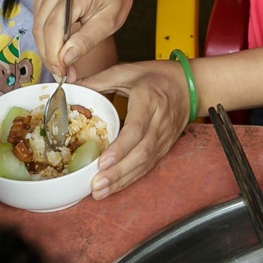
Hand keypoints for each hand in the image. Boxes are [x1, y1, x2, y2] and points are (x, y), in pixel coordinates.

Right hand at [35, 0, 132, 79]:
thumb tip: (65, 59)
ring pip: (37, 27)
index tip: (63, 73)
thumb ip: (87, 40)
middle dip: (51, 56)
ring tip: (63, 64)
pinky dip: (46, 37)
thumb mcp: (111, 20)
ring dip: (47, 49)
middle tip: (64, 74)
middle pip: (42, 28)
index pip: (55, 26)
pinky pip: (38, 20)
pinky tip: (59, 45)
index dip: (54, 54)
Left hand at [77, 59, 192, 198]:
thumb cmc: (158, 77)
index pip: (136, 129)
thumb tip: (73, 88)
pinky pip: (148, 165)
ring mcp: (164, 137)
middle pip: (141, 153)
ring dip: (122, 180)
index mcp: (150, 101)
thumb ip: (100, 80)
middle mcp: (160, 122)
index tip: (103, 162)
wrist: (190, 85)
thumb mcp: (128, 71)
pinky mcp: (165, 147)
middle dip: (118, 172)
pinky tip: (115, 187)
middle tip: (96, 185)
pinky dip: (131, 178)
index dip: (120, 148)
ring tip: (100, 191)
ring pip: (145, 163)